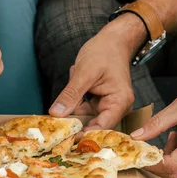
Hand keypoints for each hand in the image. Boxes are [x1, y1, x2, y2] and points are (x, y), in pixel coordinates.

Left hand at [49, 14, 146, 130]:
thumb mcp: (85, 73)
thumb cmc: (104, 52)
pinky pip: (81, 108)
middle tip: (57, 114)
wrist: (111, 40)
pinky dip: (74, 97)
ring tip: (75, 76)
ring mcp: (105, 105)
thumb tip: (56, 114)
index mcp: (120, 102)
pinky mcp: (96, 102)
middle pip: (92, 125)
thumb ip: (71, 94)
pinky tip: (77, 75)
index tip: (64, 137)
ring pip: (83, 117)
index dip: (84, 134)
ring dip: (73, 103)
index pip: (102, 126)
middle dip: (74, 120)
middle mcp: (115, 108)